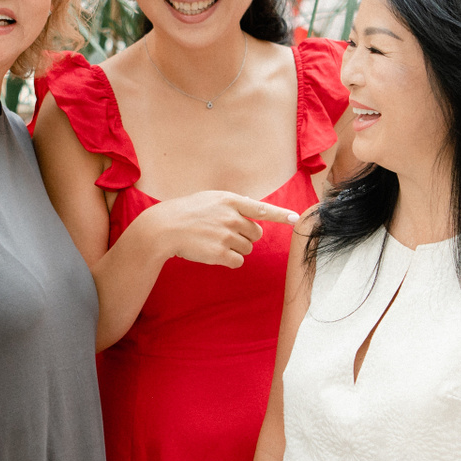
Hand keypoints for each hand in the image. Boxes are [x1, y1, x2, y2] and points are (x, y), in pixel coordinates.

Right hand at [153, 192, 300, 268]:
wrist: (163, 228)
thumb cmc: (186, 212)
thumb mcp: (209, 199)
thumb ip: (231, 204)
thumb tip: (252, 209)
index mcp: (229, 201)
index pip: (261, 209)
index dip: (281, 215)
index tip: (296, 219)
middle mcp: (231, 217)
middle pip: (256, 234)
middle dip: (245, 237)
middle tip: (224, 234)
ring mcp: (226, 235)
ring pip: (247, 248)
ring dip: (235, 249)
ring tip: (214, 242)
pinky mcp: (221, 253)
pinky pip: (238, 261)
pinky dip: (229, 260)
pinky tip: (213, 253)